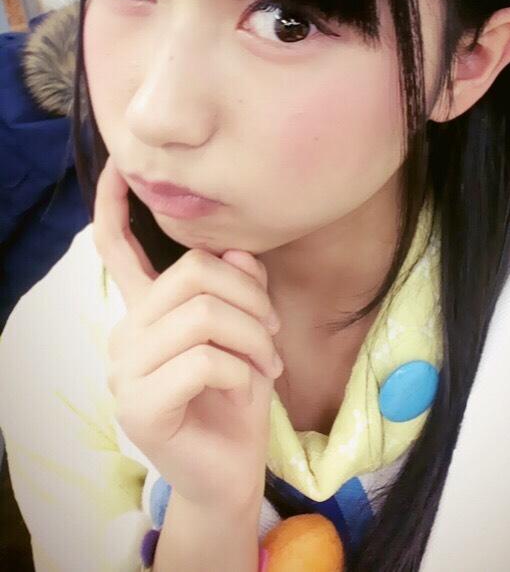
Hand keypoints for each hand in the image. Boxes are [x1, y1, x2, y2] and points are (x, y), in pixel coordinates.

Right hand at [93, 155, 282, 510]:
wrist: (230, 469)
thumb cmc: (237, 393)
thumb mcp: (247, 328)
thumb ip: (238, 285)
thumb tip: (234, 252)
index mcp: (146, 309)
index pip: (115, 248)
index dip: (113, 204)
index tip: (120, 165)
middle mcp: (126, 333)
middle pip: (194, 273)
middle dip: (250, 298)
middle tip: (271, 333)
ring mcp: (126, 371)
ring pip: (203, 315)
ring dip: (252, 337)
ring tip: (268, 362)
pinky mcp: (139, 406)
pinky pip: (204, 361)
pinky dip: (241, 370)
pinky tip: (246, 388)